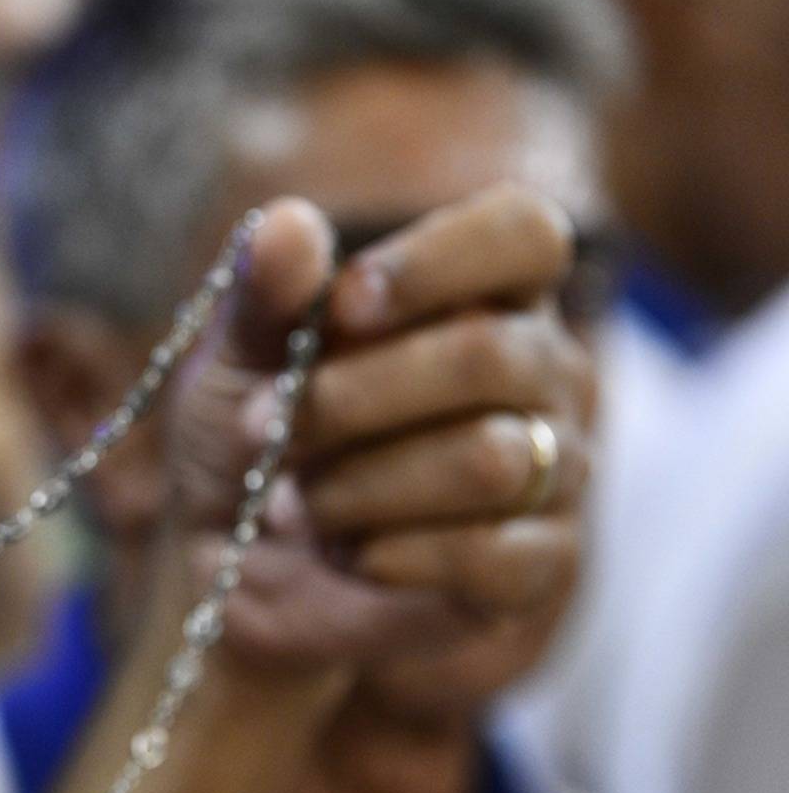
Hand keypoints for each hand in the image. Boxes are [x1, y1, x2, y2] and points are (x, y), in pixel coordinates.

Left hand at [159, 186, 583, 672]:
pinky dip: (392, 555)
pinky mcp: (541, 566)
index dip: (437, 261)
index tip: (340, 307)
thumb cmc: (255, 431)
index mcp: (484, 291)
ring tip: (290, 504)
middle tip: (260, 426)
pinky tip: (344, 553)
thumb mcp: (236, 357)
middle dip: (350, 399)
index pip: (525, 232)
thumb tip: (287, 226)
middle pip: (490, 356)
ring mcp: (555, 469)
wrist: (237, 560)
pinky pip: (493, 555)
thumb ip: (266, 293)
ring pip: (491, 461)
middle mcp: (542, 370)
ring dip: (357, 486)